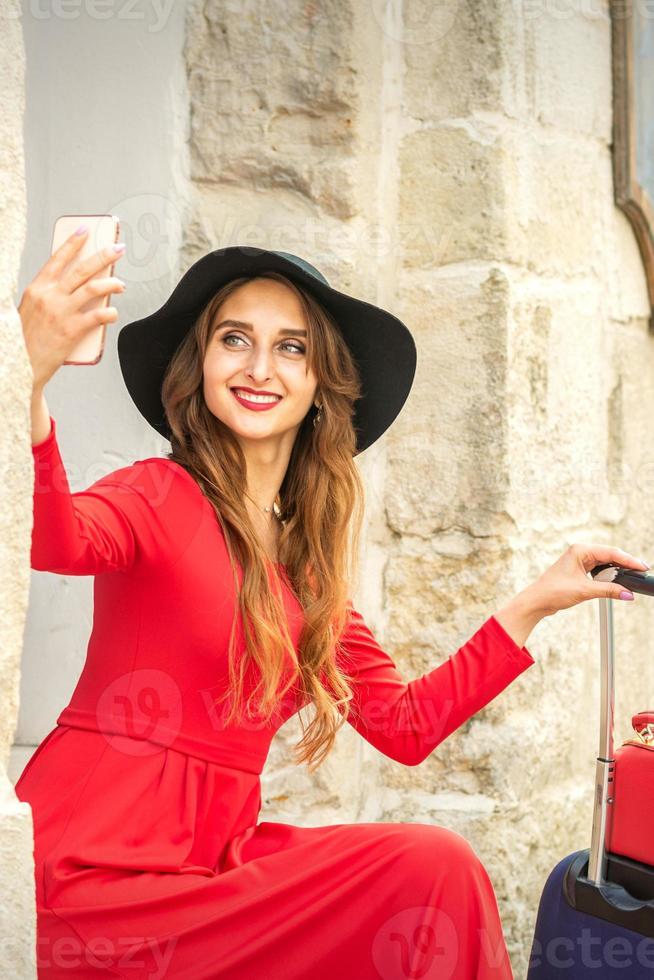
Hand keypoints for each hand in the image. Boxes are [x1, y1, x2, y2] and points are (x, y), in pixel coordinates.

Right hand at [18, 227, 125, 389]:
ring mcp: (61, 312)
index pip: (57, 259)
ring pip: (93, 288)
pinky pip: (99, 316)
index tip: (86, 230)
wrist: (21, 366)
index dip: (73, 243)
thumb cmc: (26, 341)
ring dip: (112, 283)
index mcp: (37, 289)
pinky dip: (111, 313)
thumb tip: (76, 288)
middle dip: (103, 255)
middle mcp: (49, 296)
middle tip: (118, 249)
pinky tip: (114, 313)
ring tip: (121, 284)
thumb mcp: (31, 310)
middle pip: (81, 269)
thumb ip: (49, 297)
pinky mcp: (72, 330)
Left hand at [526, 543, 649, 617]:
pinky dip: (609, 576)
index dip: (629, 560)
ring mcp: (580, 560)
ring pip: (605, 563)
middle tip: (641, 571)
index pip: (611, 553)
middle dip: (625, 564)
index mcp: (580, 550)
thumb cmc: (553, 591)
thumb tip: (628, 594)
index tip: (642, 567)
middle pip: (610, 555)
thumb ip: (608, 591)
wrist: (537, 601)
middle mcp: (580, 552)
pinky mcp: (579, 570)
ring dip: (617, 570)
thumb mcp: (584, 591)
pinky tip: (618, 581)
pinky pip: (599, 570)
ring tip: (633, 576)